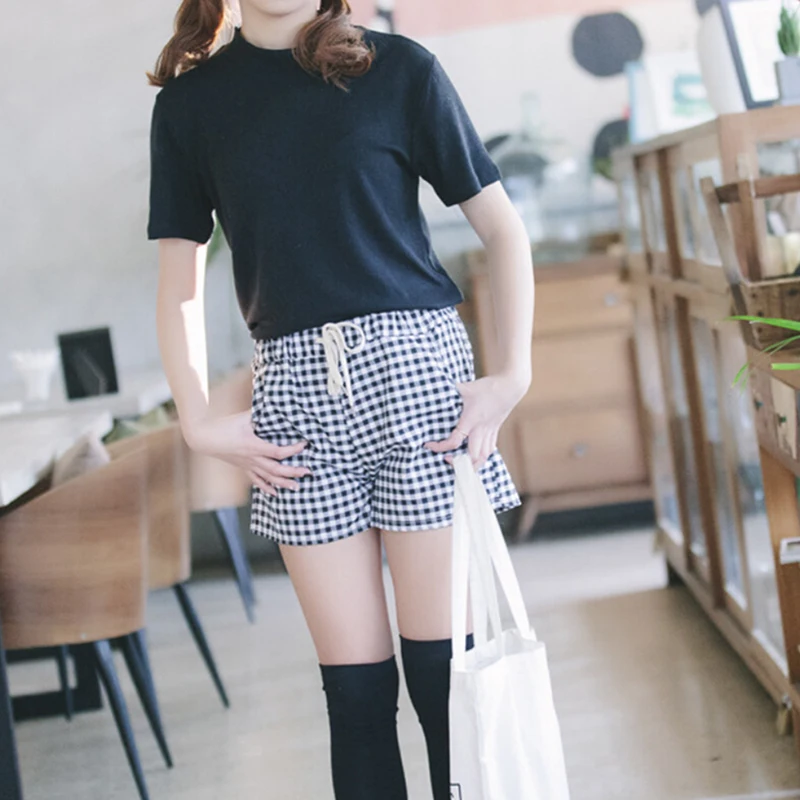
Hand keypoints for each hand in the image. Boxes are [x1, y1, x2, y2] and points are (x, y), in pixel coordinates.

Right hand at [184, 411, 311, 496]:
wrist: (204, 437)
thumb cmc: (224, 425)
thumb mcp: (244, 417)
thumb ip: (261, 413)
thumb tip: (277, 407)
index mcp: (254, 446)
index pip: (278, 452)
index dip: (294, 450)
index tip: (305, 444)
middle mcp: (252, 459)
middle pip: (277, 469)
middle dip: (293, 472)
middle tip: (308, 472)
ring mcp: (247, 465)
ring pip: (268, 478)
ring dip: (283, 483)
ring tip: (297, 487)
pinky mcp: (243, 467)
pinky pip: (256, 480)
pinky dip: (266, 487)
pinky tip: (275, 493)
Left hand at [424, 371, 529, 469]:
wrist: (510, 386)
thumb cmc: (488, 386)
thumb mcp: (466, 388)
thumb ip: (451, 390)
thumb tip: (437, 387)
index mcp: (471, 421)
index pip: (454, 441)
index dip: (440, 447)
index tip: (429, 445)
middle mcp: (481, 430)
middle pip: (473, 457)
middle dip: (459, 463)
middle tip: (447, 458)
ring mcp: (490, 432)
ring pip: (484, 457)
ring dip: (473, 464)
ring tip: (461, 462)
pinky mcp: (495, 430)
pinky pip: (490, 449)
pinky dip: (481, 455)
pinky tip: (474, 454)